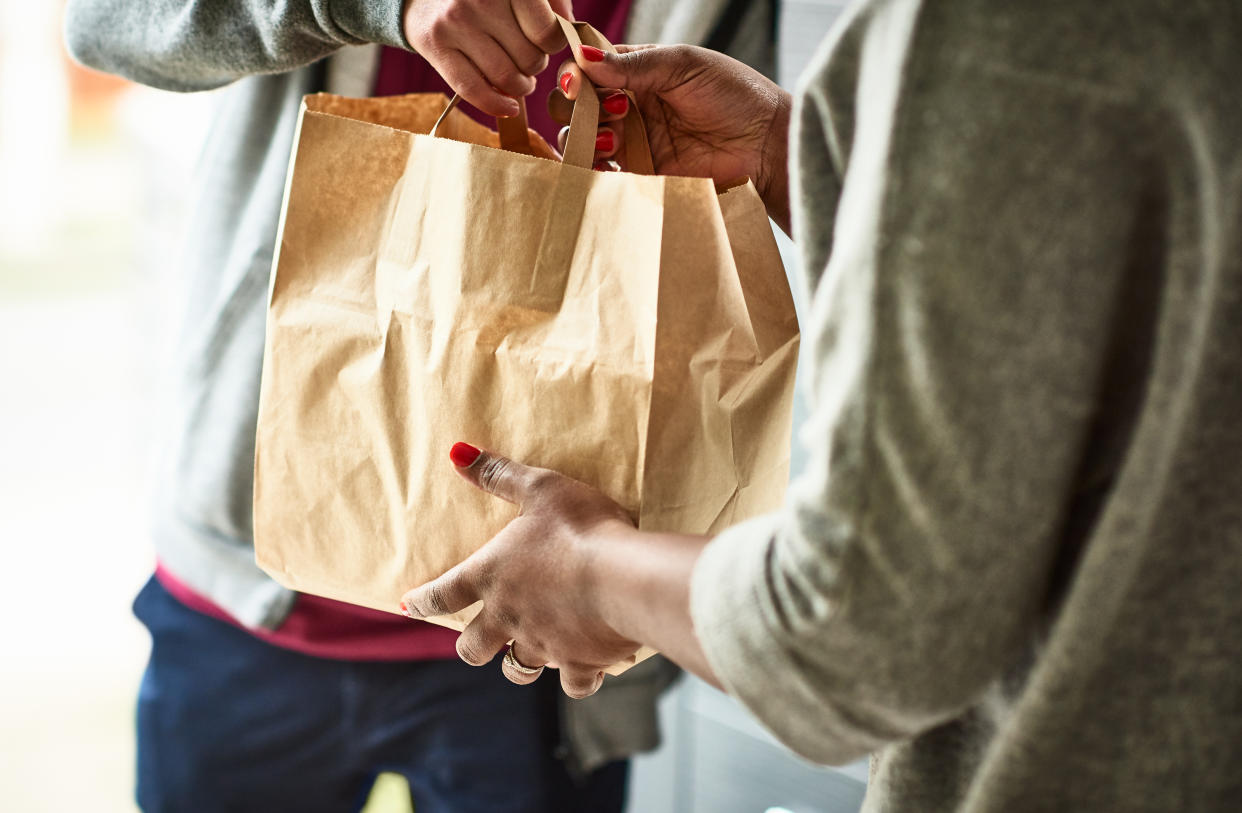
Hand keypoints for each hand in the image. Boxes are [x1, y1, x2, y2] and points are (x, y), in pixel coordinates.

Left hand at [401, 443, 641, 698]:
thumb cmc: (579, 528)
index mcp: (492, 576)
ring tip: (528, 654)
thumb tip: (457, 452)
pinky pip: (573, 683)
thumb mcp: (541, 489)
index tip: (409, 606)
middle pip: (472, 648)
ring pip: (517, 668)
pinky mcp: (579, 663)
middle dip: (470, 646)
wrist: (624, 578)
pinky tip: (588, 667)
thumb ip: (499, 474)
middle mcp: (508, 617)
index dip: (423, 600)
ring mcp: (542, 644)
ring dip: (518, 663)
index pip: (443, 594)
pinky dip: (577, 677)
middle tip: (475, 641)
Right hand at [403, 0, 573, 116]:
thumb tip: (569, 30)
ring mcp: (456, 22)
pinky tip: (509, 107)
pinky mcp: (436, 46)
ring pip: (506, 78)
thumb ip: (552, 2)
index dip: (553, 44)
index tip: (545, 42)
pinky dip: (497, 106)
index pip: (547, 32)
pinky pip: (474, 91)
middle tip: (526, 57)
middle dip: (535, 65)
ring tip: (519, 78)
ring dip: (521, 86)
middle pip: (529, 58)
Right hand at [554, 45, 792, 230]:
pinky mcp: (641, 174)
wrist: (766, 147)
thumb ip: (632, 64)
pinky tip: (610, 162)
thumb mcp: (683, 66)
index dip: (575, 72)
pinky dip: (592, 168)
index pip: (589, 67)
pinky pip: (601, 173)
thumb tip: (582, 59)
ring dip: (585, 136)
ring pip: (581, 138)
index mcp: (638, 71)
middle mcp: (629, 105)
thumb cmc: (735, 96)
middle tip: (610, 109)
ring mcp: (633, 141)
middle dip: (576, 106)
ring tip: (615, 138)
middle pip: (575, 105)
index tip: (579, 80)